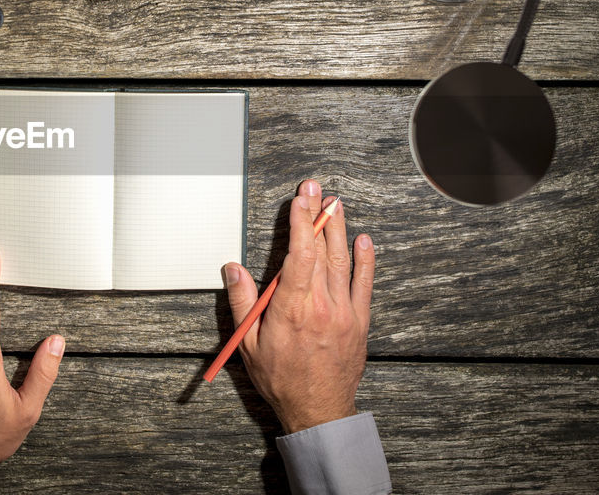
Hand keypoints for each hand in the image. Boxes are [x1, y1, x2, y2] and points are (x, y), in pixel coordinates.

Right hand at [223, 179, 375, 432]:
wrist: (318, 409)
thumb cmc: (281, 379)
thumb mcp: (248, 343)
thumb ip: (242, 302)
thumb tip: (233, 269)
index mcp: (292, 309)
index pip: (299, 254)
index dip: (300, 223)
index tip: (299, 201)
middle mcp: (322, 306)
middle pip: (321, 250)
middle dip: (318, 215)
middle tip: (316, 189)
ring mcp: (344, 312)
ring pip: (342, 261)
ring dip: (339, 230)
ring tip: (335, 204)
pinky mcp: (359, 321)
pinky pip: (364, 283)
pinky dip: (365, 260)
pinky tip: (363, 241)